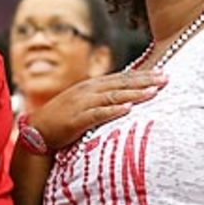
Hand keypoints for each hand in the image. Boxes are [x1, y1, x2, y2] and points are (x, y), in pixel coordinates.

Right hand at [31, 70, 165, 150]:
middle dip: (145, 81)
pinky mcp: (77, 120)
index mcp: (92, 86)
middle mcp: (89, 91)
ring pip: (113, 96)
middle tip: (166, 78)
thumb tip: (126, 98)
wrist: (37, 131)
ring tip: (153, 92)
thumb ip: (103, 99)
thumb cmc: (63, 120)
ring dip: (134, 94)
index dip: (143, 75)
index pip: (122, 78)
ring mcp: (82, 104)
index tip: (163, 73)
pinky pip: (98, 114)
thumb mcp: (85, 104)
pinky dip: (113, 111)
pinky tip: (128, 109)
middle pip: (121, 84)